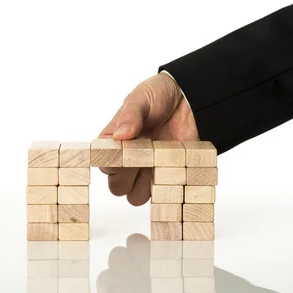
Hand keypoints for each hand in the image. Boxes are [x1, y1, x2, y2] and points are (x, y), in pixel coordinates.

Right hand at [99, 73, 198, 205]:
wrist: (188, 98)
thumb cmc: (158, 95)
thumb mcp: (141, 99)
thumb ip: (130, 115)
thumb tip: (120, 135)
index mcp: (114, 141)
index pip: (103, 163)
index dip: (112, 162)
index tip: (127, 150)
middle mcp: (128, 159)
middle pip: (117, 186)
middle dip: (128, 177)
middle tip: (144, 157)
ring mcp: (147, 169)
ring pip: (136, 196)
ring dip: (146, 186)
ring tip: (160, 162)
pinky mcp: (167, 174)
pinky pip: (161, 194)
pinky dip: (165, 188)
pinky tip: (172, 168)